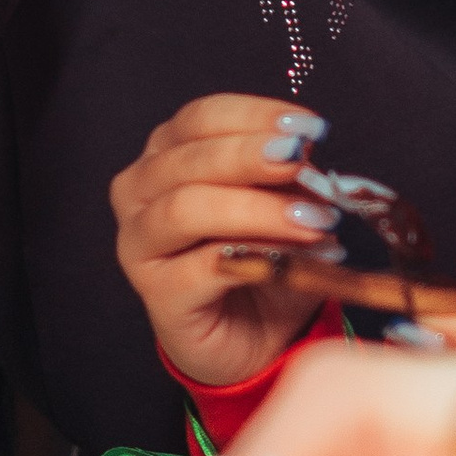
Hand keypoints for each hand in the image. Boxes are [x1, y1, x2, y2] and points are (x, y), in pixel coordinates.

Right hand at [109, 94, 344, 382]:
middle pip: (188, 159)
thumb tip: (307, 158)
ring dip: (257, 209)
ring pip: (186, 208)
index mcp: (166, 155)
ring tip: (314, 220)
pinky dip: (257, 256)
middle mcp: (140, 193)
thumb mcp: (283, 205)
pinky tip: (301, 257)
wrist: (253, 338)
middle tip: (303, 164)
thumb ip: (288, 178)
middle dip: (251, 157)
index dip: (253, 116)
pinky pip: (202, 266)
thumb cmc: (262, 260)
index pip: (200, 119)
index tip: (308, 128)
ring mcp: (140, 244)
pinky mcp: (158, 293)